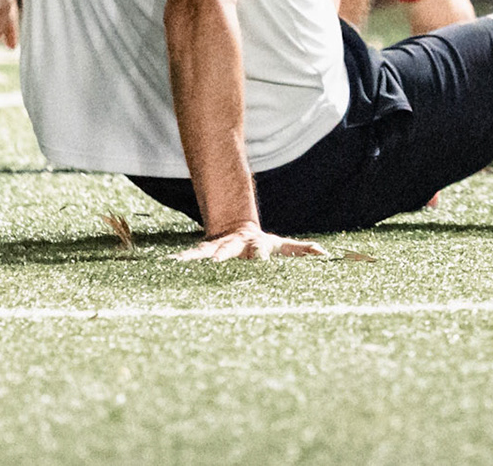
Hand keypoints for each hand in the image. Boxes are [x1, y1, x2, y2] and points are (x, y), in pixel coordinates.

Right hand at [173, 221, 327, 261]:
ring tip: (180, 261)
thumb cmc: (263, 245)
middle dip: (222, 255)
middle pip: (229, 249)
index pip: (259, 251)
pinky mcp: (204, 252)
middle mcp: (235, 246)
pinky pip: (191, 256)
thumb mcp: (282, 246)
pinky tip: (168, 263)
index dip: (259, 255)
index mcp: (256, 246)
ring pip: (205, 251)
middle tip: (214, 261)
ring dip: (195, 257)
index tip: (259, 261)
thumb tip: (324, 253)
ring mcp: (218, 248)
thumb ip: (301, 250)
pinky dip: (181, 260)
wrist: (237, 231)